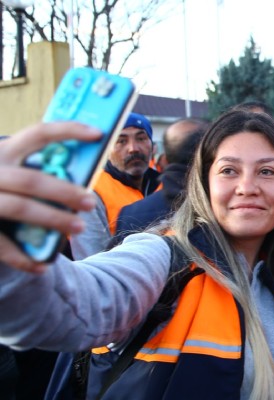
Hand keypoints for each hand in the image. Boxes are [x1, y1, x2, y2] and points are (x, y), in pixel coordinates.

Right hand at [0, 122, 98, 272]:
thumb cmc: (1, 187)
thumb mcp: (10, 169)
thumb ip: (35, 168)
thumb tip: (81, 175)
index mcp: (3, 152)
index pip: (38, 134)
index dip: (69, 130)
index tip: (99, 134)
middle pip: (32, 179)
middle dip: (65, 192)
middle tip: (91, 203)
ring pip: (21, 208)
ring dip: (54, 219)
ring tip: (78, 229)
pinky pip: (0, 245)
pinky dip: (23, 258)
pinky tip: (42, 266)